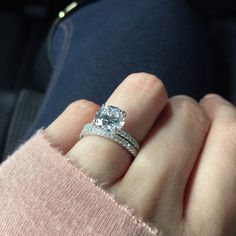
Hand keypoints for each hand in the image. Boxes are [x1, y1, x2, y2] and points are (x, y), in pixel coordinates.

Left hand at [45, 73, 235, 235]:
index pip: (230, 141)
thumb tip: (211, 130)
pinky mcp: (47, 169)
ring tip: (130, 116)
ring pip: (142, 94)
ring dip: (141, 97)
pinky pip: (84, 110)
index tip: (212, 114)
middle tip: (163, 129)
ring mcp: (93, 185)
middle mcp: (147, 208)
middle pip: (185, 115)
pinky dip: (90, 115)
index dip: (222, 119)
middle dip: (178, 113)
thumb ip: (203, 195)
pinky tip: (88, 139)